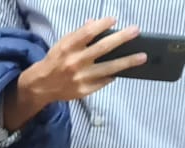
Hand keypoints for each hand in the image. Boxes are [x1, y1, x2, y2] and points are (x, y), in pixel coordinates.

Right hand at [2, 18, 145, 130]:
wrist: (41, 86)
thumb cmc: (55, 61)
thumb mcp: (63, 44)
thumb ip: (79, 34)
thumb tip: (95, 23)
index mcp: (68, 47)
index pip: (88, 33)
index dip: (102, 24)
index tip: (114, 19)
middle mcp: (75, 62)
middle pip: (103, 48)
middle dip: (122, 39)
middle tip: (136, 31)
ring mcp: (81, 78)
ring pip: (109, 68)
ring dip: (127, 62)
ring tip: (142, 57)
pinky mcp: (84, 90)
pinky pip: (103, 81)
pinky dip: (113, 76)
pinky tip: (121, 71)